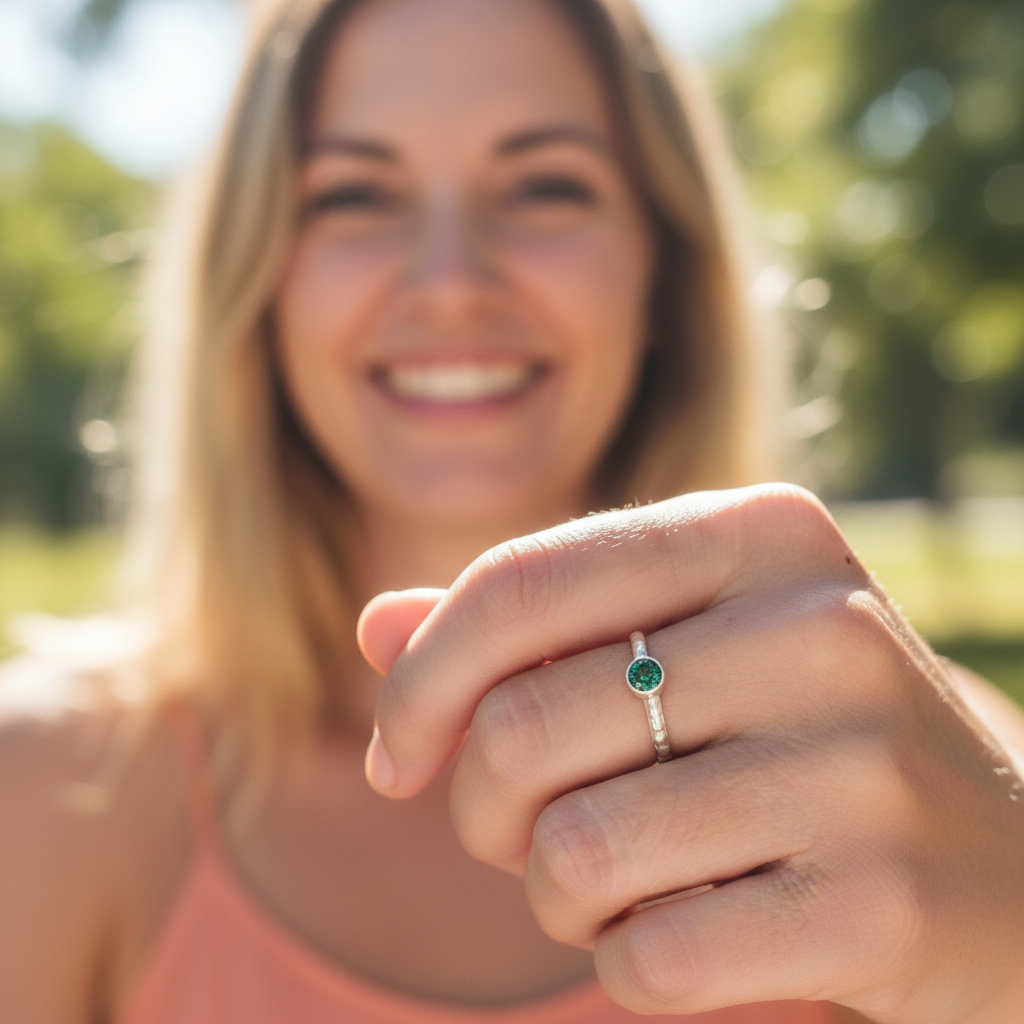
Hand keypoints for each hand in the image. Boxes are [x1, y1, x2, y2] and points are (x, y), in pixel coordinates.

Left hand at [358, 484, 1023, 1022]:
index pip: (521, 585)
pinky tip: (690, 938)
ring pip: (574, 852)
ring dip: (557, 894)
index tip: (392, 758)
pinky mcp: (882, 904)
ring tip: (621, 881)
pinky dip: (627, 965)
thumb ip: (525, 633)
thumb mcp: (673, 648)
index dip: (420, 680)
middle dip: (482, 808)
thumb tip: (376, 629)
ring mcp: (863, 763)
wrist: (1002, 869)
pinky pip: (651, 958)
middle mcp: (821, 624)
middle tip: (522, 834)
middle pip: (523, 727)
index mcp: (758, 532)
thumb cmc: (790, 739)